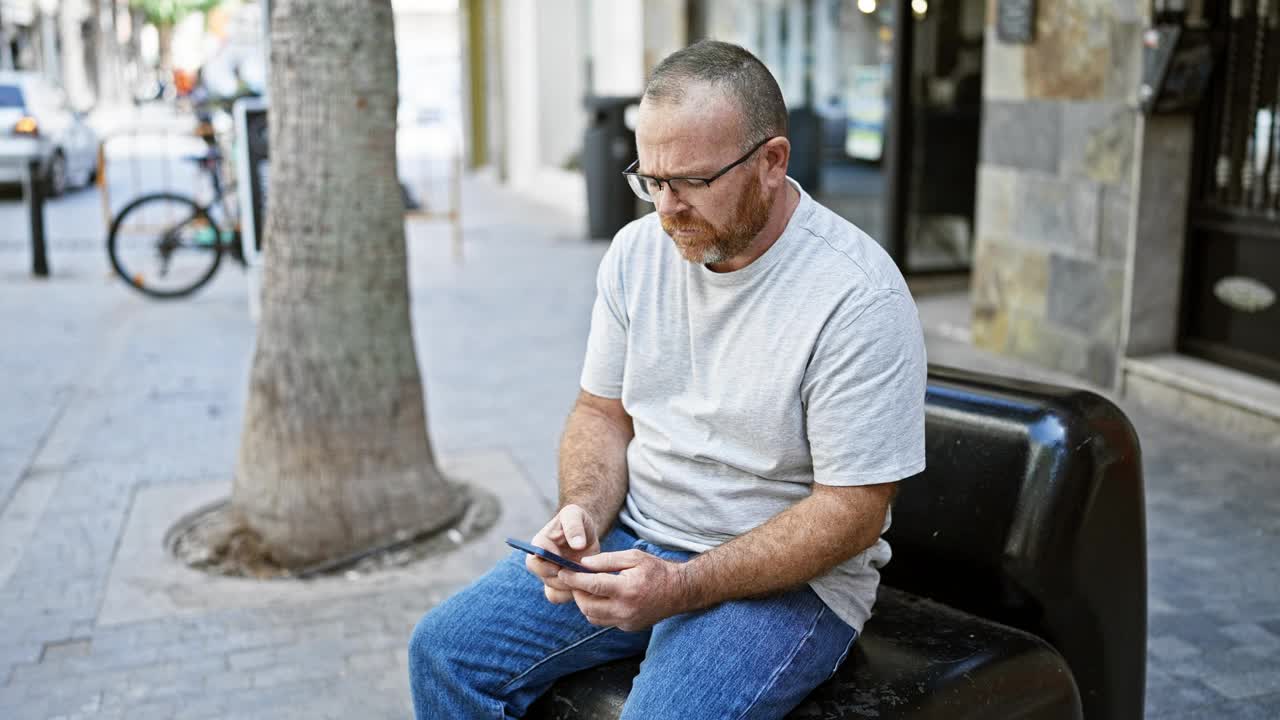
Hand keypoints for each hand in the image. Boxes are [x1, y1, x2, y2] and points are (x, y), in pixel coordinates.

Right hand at [525, 504, 600, 603]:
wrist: (585, 533)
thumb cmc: (577, 520)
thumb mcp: (575, 514)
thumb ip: (574, 526)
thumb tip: (577, 545)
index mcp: (539, 545)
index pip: (534, 561)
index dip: (547, 566)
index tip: (563, 564)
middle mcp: (541, 563)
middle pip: (545, 579)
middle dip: (563, 578)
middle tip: (580, 572)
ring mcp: (550, 576)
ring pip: (553, 591)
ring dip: (571, 587)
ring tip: (586, 576)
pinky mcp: (561, 585)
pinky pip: (561, 597)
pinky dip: (573, 594)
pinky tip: (586, 583)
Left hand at [557, 550, 691, 631]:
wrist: (679, 592)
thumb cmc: (656, 570)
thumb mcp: (634, 557)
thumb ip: (607, 560)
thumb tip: (583, 564)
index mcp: (627, 589)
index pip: (592, 586)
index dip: (574, 579)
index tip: (562, 573)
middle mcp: (626, 609)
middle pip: (587, 605)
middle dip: (576, 593)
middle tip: (574, 580)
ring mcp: (626, 621)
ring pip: (592, 617)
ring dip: (584, 603)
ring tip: (586, 589)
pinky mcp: (627, 627)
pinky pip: (604, 621)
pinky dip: (596, 610)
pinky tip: (601, 598)